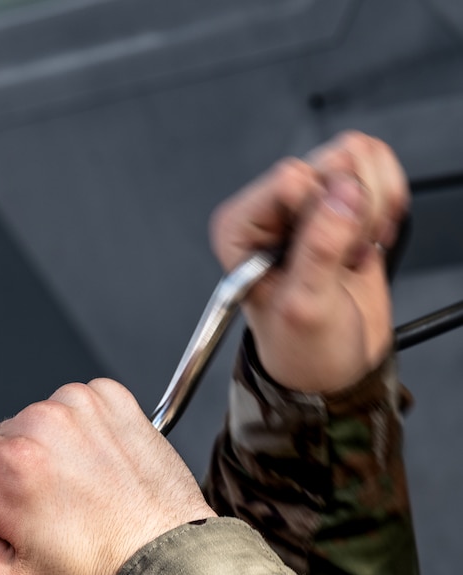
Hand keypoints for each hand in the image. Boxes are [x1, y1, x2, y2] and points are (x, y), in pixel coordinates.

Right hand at [0, 379, 214, 574]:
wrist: (171, 559)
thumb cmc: (97, 571)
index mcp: (11, 462)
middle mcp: (43, 421)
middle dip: (4, 475)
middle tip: (43, 514)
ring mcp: (81, 404)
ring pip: (31, 424)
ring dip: (42, 453)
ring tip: (76, 493)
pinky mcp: (111, 398)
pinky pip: (70, 409)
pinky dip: (76, 436)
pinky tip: (95, 471)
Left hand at [210, 131, 408, 392]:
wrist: (329, 363)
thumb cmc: (300, 344)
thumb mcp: (305, 305)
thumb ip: (320, 248)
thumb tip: (343, 194)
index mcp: (240, 226)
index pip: (291, 178)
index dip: (323, 211)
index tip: (330, 250)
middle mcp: (269, 206)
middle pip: (331, 160)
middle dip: (355, 211)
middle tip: (345, 256)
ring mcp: (308, 199)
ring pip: (358, 156)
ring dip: (373, 207)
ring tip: (355, 251)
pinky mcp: (343, 199)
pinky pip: (378, 166)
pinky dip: (388, 202)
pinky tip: (370, 240)